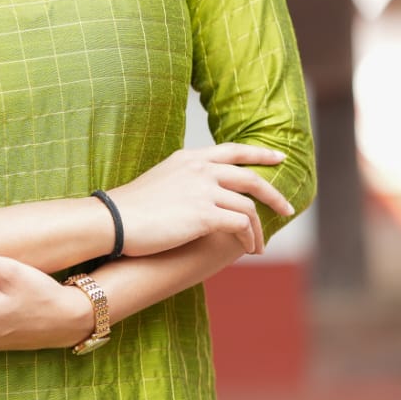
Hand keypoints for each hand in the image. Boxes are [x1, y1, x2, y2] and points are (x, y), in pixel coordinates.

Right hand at [110, 143, 293, 257]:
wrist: (113, 221)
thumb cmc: (130, 208)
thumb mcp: (160, 181)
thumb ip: (184, 180)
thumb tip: (199, 195)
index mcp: (190, 158)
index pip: (233, 150)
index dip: (260, 155)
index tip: (278, 159)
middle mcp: (201, 169)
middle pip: (251, 178)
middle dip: (273, 195)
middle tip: (286, 208)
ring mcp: (204, 191)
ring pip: (249, 207)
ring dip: (258, 229)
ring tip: (257, 246)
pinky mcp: (204, 215)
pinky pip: (241, 226)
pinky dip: (249, 238)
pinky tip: (248, 249)